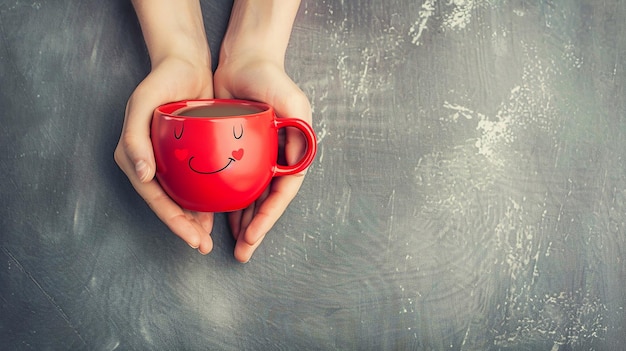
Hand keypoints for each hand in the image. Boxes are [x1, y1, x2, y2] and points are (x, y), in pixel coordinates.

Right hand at [114, 56, 214, 253]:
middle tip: (203, 246)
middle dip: (185, 228)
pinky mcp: (188, 155)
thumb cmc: (160, 82)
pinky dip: (205, 197)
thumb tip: (142, 175)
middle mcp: (150, 163)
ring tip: (209, 237)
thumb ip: (135, 140)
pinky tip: (218, 210)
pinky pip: (195, 182)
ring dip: (194, 219)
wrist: (185, 65)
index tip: (192, 238)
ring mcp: (169, 161)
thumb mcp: (141, 106)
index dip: (172, 221)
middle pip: (168, 203)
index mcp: (134, 157)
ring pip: (182, 197)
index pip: (154, 197)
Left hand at [214, 57, 311, 261]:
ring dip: (245, 223)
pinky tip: (223, 219)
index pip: (282, 193)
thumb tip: (294, 165)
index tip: (254, 236)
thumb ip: (298, 131)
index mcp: (294, 153)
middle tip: (243, 254)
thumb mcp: (292, 102)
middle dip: (257, 230)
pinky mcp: (240, 154)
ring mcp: (259, 159)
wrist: (245, 60)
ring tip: (234, 246)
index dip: (270, 217)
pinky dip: (231, 203)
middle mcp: (278, 160)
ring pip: (252, 198)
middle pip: (268, 203)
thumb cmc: (271, 79)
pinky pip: (236, 184)